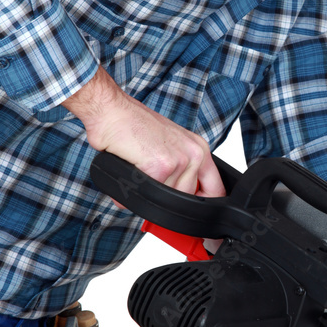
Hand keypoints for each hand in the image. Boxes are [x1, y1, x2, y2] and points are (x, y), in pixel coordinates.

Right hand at [62, 66, 224, 197]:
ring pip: (166, 199)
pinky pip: (147, 194)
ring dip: (145, 192)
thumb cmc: (133, 126)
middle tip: (146, 178)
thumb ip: (177, 173)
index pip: (215, 188)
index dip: (206, 207)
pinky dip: (131, 189)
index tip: (198, 216)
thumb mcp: (167, 147)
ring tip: (136, 167)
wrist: (111, 111)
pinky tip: (128, 167)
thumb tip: (176, 201)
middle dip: (164, 197)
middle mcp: (193, 153)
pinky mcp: (161, 167)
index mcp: (198, 149)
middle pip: (186, 198)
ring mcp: (179, 160)